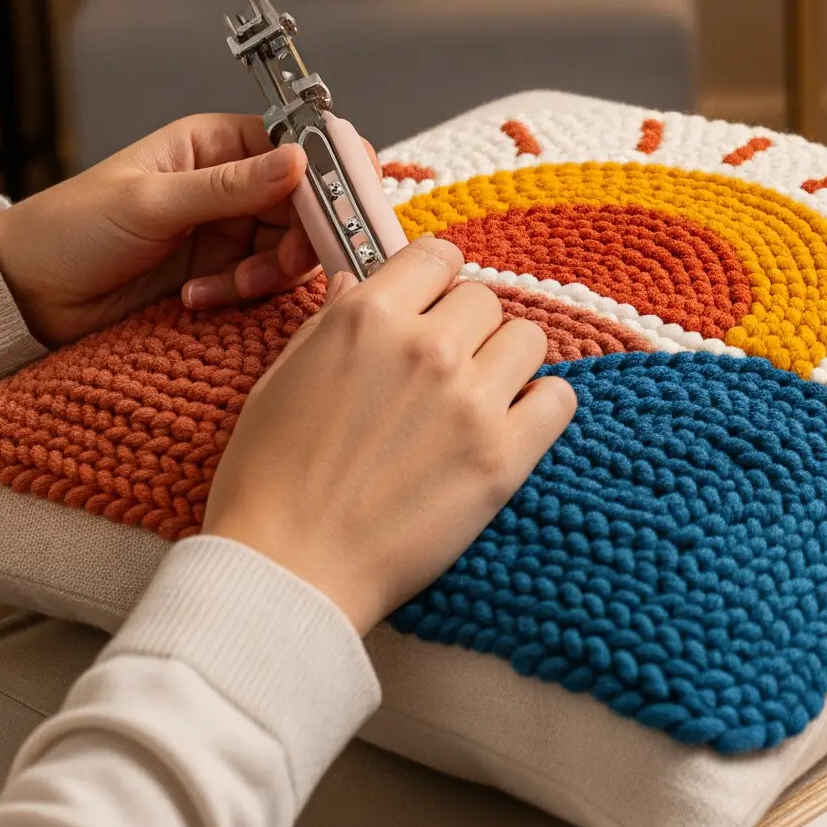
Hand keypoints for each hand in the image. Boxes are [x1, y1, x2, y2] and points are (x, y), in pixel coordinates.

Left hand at [0, 117, 324, 345]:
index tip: (342, 201)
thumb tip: (299, 159)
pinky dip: (242, 294)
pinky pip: (262, 282)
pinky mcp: (220, 272)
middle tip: (284, 261)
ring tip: (227, 286)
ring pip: (291, 247)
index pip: (294, 144)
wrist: (31, 296)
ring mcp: (227, 230)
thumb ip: (230, 187)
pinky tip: (198, 298)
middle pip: (305, 202)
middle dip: (301, 235)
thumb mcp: (152, 203)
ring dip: (269, 272)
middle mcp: (229, 183)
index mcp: (215, 144)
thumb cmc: (70, 228)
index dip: (325, 170)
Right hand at [204, 237, 575, 630]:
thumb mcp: (280, 378)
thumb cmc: (267, 479)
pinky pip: (559, 400)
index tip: (430, 307)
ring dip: (505, 363)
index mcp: (368, 317)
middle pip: (484, 300)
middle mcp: (428, 347)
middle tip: (442, 371)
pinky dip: (541, 409)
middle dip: (466, 328)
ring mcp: (471, 402)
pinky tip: (510, 427)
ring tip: (474, 400)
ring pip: (528, 340)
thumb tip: (358, 281)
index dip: (434, 281)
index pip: (438, 256)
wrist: (287, 570)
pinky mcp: (505, 458)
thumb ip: (329, 322)